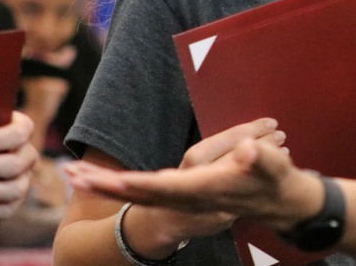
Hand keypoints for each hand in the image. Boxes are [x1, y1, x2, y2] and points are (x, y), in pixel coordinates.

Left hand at [65, 120, 313, 231]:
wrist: (282, 203)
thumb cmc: (277, 181)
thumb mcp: (275, 167)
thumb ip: (262, 159)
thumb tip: (249, 151)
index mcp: (205, 188)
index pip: (165, 187)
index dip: (138, 183)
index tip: (112, 178)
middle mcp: (190, 197)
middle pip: (141, 193)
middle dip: (107, 186)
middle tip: (72, 175)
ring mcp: (185, 200)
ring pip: (139, 195)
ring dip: (108, 186)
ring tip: (76, 175)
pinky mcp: (184, 197)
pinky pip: (146, 194)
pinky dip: (123, 188)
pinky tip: (105, 181)